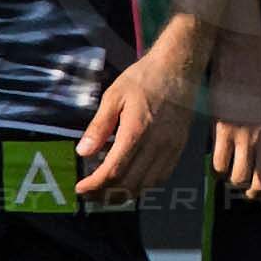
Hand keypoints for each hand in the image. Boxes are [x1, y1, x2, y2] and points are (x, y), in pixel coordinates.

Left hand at [75, 34, 204, 201]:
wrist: (179, 66)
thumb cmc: (145, 77)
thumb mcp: (114, 96)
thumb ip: (99, 126)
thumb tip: (83, 151)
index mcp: (136, 131)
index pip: (114, 171)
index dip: (95, 185)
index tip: (81, 188)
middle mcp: (156, 144)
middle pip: (129, 184)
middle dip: (106, 194)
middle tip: (90, 193)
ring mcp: (171, 148)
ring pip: (147, 185)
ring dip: (125, 192)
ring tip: (107, 189)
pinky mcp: (180, 147)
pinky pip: (162, 176)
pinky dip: (145, 184)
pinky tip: (132, 179)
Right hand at [204, 48, 260, 202]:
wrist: (241, 60)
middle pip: (260, 184)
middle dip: (254, 194)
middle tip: (250, 192)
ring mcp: (243, 135)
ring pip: (238, 178)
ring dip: (235, 183)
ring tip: (234, 177)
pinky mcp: (222, 130)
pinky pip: (218, 164)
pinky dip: (218, 171)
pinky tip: (220, 165)